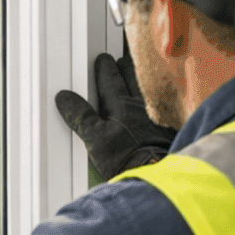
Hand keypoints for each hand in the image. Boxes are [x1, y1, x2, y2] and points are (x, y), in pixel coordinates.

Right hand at [54, 50, 176, 179]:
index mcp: (120, 105)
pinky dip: (159, 101)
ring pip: (149, 91)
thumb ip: (80, 116)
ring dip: (143, 81)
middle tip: (121, 61)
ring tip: (138, 76)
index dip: (105, 68)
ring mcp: (158, 116)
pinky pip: (164, 107)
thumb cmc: (126, 159)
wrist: (156, 174)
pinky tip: (158, 105)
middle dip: (126, 69)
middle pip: (133, 80)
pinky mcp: (169, 129)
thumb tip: (64, 98)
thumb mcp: (94, 139)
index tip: (102, 60)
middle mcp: (141, 106)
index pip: (111, 80)